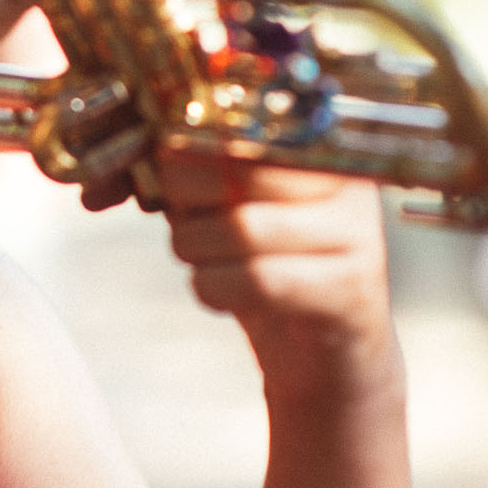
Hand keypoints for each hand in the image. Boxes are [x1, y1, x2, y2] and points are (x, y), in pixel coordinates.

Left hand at [157, 150, 402, 407]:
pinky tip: (222, 294)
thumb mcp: (224, 211)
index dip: (183, 155)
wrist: (328, 362)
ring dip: (197, 250)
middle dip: (185, 202)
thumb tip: (129, 161)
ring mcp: (357, 235)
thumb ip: (189, 176)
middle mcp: (346, 181)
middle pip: (237, 168)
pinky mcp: (352, 290)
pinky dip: (216, 289)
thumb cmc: (267, 272)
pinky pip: (259, 280)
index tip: (164, 185)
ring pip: (241, 226)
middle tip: (184, 228)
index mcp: (318, 147)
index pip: (237, 125)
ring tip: (204, 264)